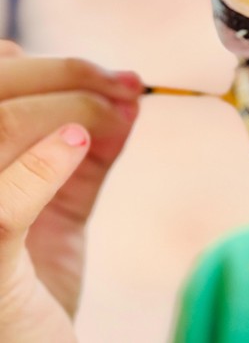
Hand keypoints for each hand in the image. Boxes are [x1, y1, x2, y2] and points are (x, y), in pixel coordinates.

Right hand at [0, 40, 141, 341]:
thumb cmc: (29, 286)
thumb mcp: (57, 207)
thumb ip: (87, 152)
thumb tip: (129, 96)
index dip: (47, 68)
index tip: (118, 77)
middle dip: (66, 75)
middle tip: (128, 85)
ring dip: (69, 106)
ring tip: (120, 112)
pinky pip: (2, 209)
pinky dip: (43, 165)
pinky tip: (79, 144)